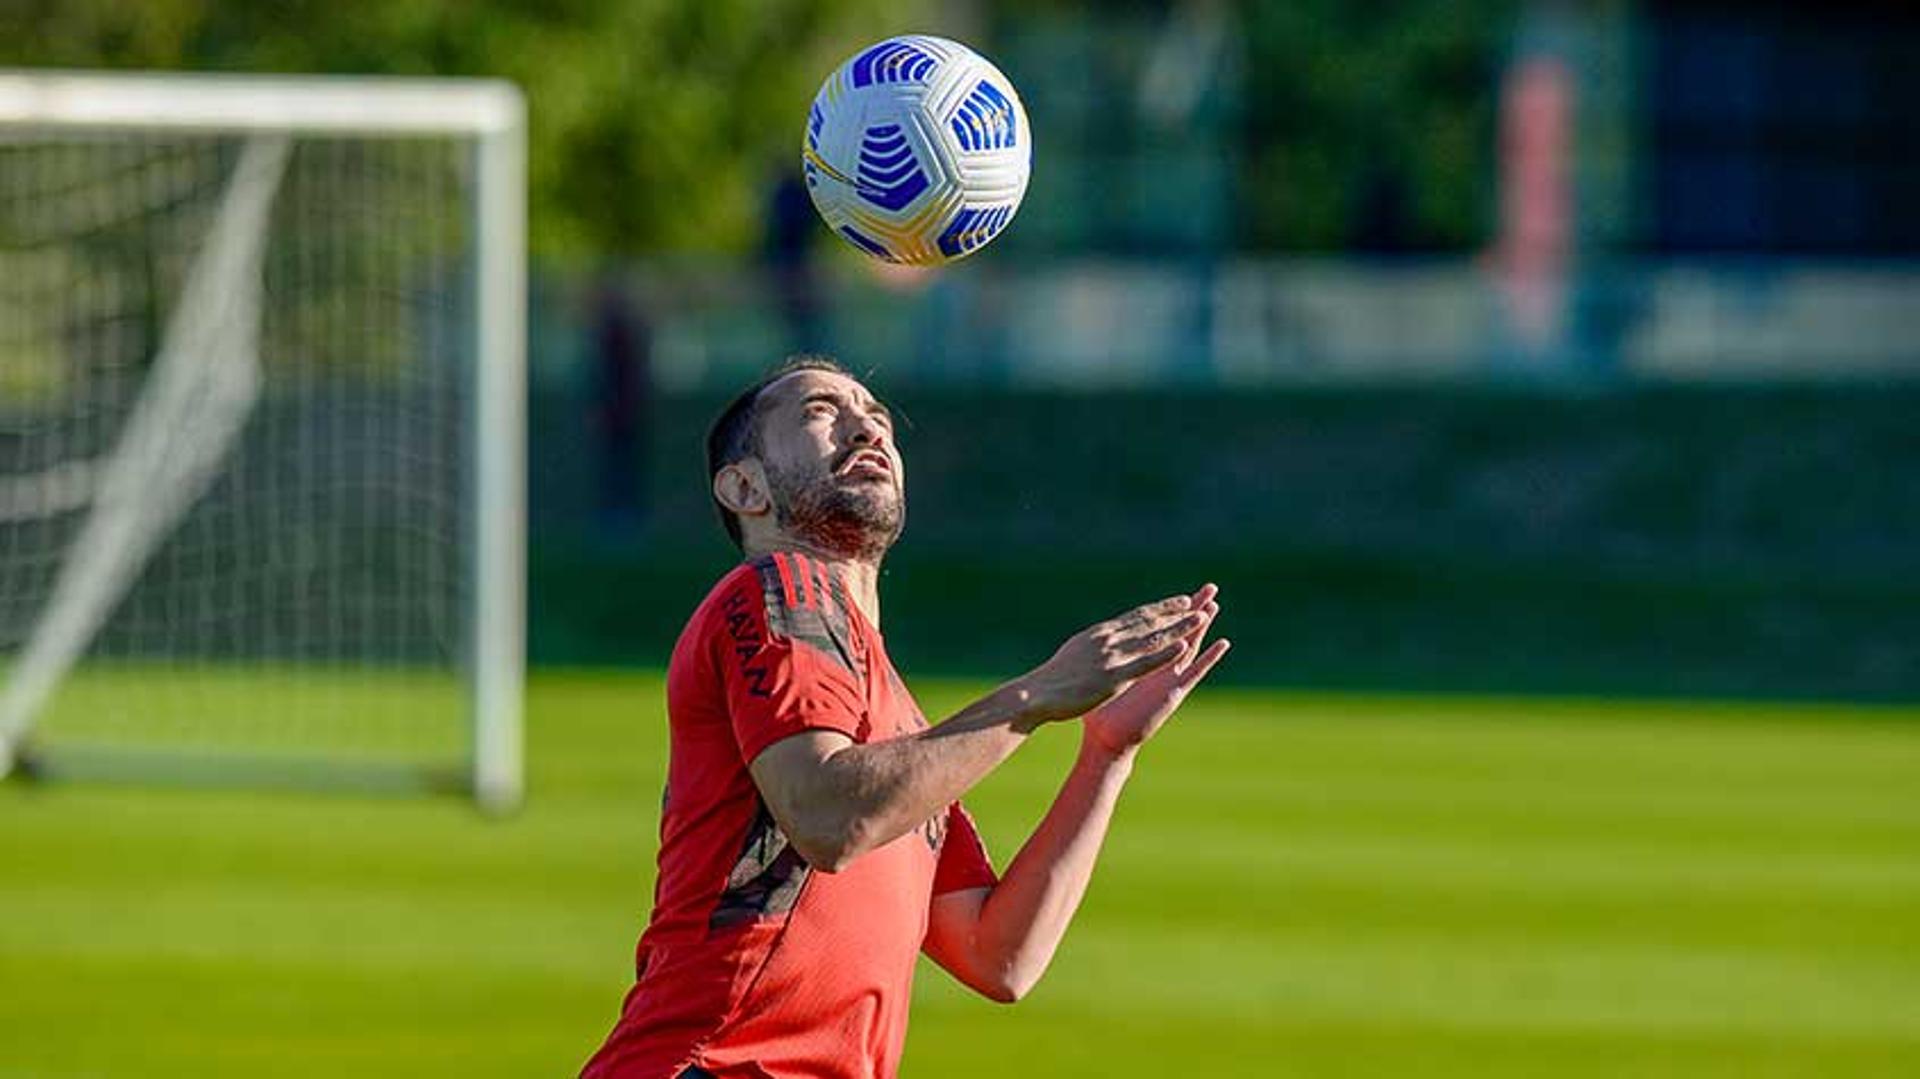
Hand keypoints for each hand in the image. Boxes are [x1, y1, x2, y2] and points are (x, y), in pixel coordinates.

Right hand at [1010, 585, 1220, 724]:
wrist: (1036, 694)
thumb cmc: (1050, 679)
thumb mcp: (1074, 652)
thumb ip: (1091, 645)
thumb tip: (1097, 638)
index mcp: (1099, 633)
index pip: (1135, 617)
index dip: (1159, 609)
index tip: (1178, 601)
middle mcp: (1108, 639)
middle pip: (1149, 622)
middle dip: (1175, 612)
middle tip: (1197, 602)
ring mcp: (1112, 657)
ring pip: (1153, 638)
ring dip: (1179, 628)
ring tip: (1201, 617)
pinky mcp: (1114, 677)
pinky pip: (1147, 664)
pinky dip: (1167, 654)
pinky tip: (1184, 648)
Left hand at [1082, 587, 1228, 758]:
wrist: (1106, 742)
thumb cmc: (1099, 716)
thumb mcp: (1098, 681)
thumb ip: (1099, 665)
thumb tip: (1084, 648)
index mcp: (1140, 663)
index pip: (1157, 631)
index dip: (1169, 611)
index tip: (1181, 592)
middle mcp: (1157, 668)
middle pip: (1178, 632)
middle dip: (1192, 610)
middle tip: (1209, 588)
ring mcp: (1167, 679)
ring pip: (1189, 646)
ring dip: (1202, 626)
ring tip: (1215, 605)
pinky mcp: (1172, 693)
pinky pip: (1194, 672)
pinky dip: (1209, 658)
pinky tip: (1223, 643)